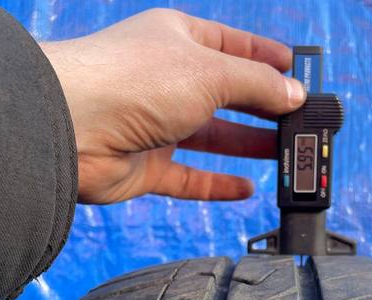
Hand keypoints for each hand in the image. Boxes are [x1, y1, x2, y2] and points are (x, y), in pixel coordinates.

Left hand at [40, 9, 305, 203]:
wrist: (71, 126)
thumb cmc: (131, 81)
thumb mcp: (212, 72)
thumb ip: (258, 85)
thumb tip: (294, 94)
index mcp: (177, 39)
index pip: (232, 45)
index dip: (265, 57)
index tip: (298, 70)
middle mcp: (166, 79)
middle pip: (226, 93)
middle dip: (263, 105)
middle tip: (300, 119)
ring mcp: (154, 123)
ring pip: (210, 137)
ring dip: (247, 144)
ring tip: (284, 153)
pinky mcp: (145, 165)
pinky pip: (189, 177)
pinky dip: (216, 184)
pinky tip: (245, 188)